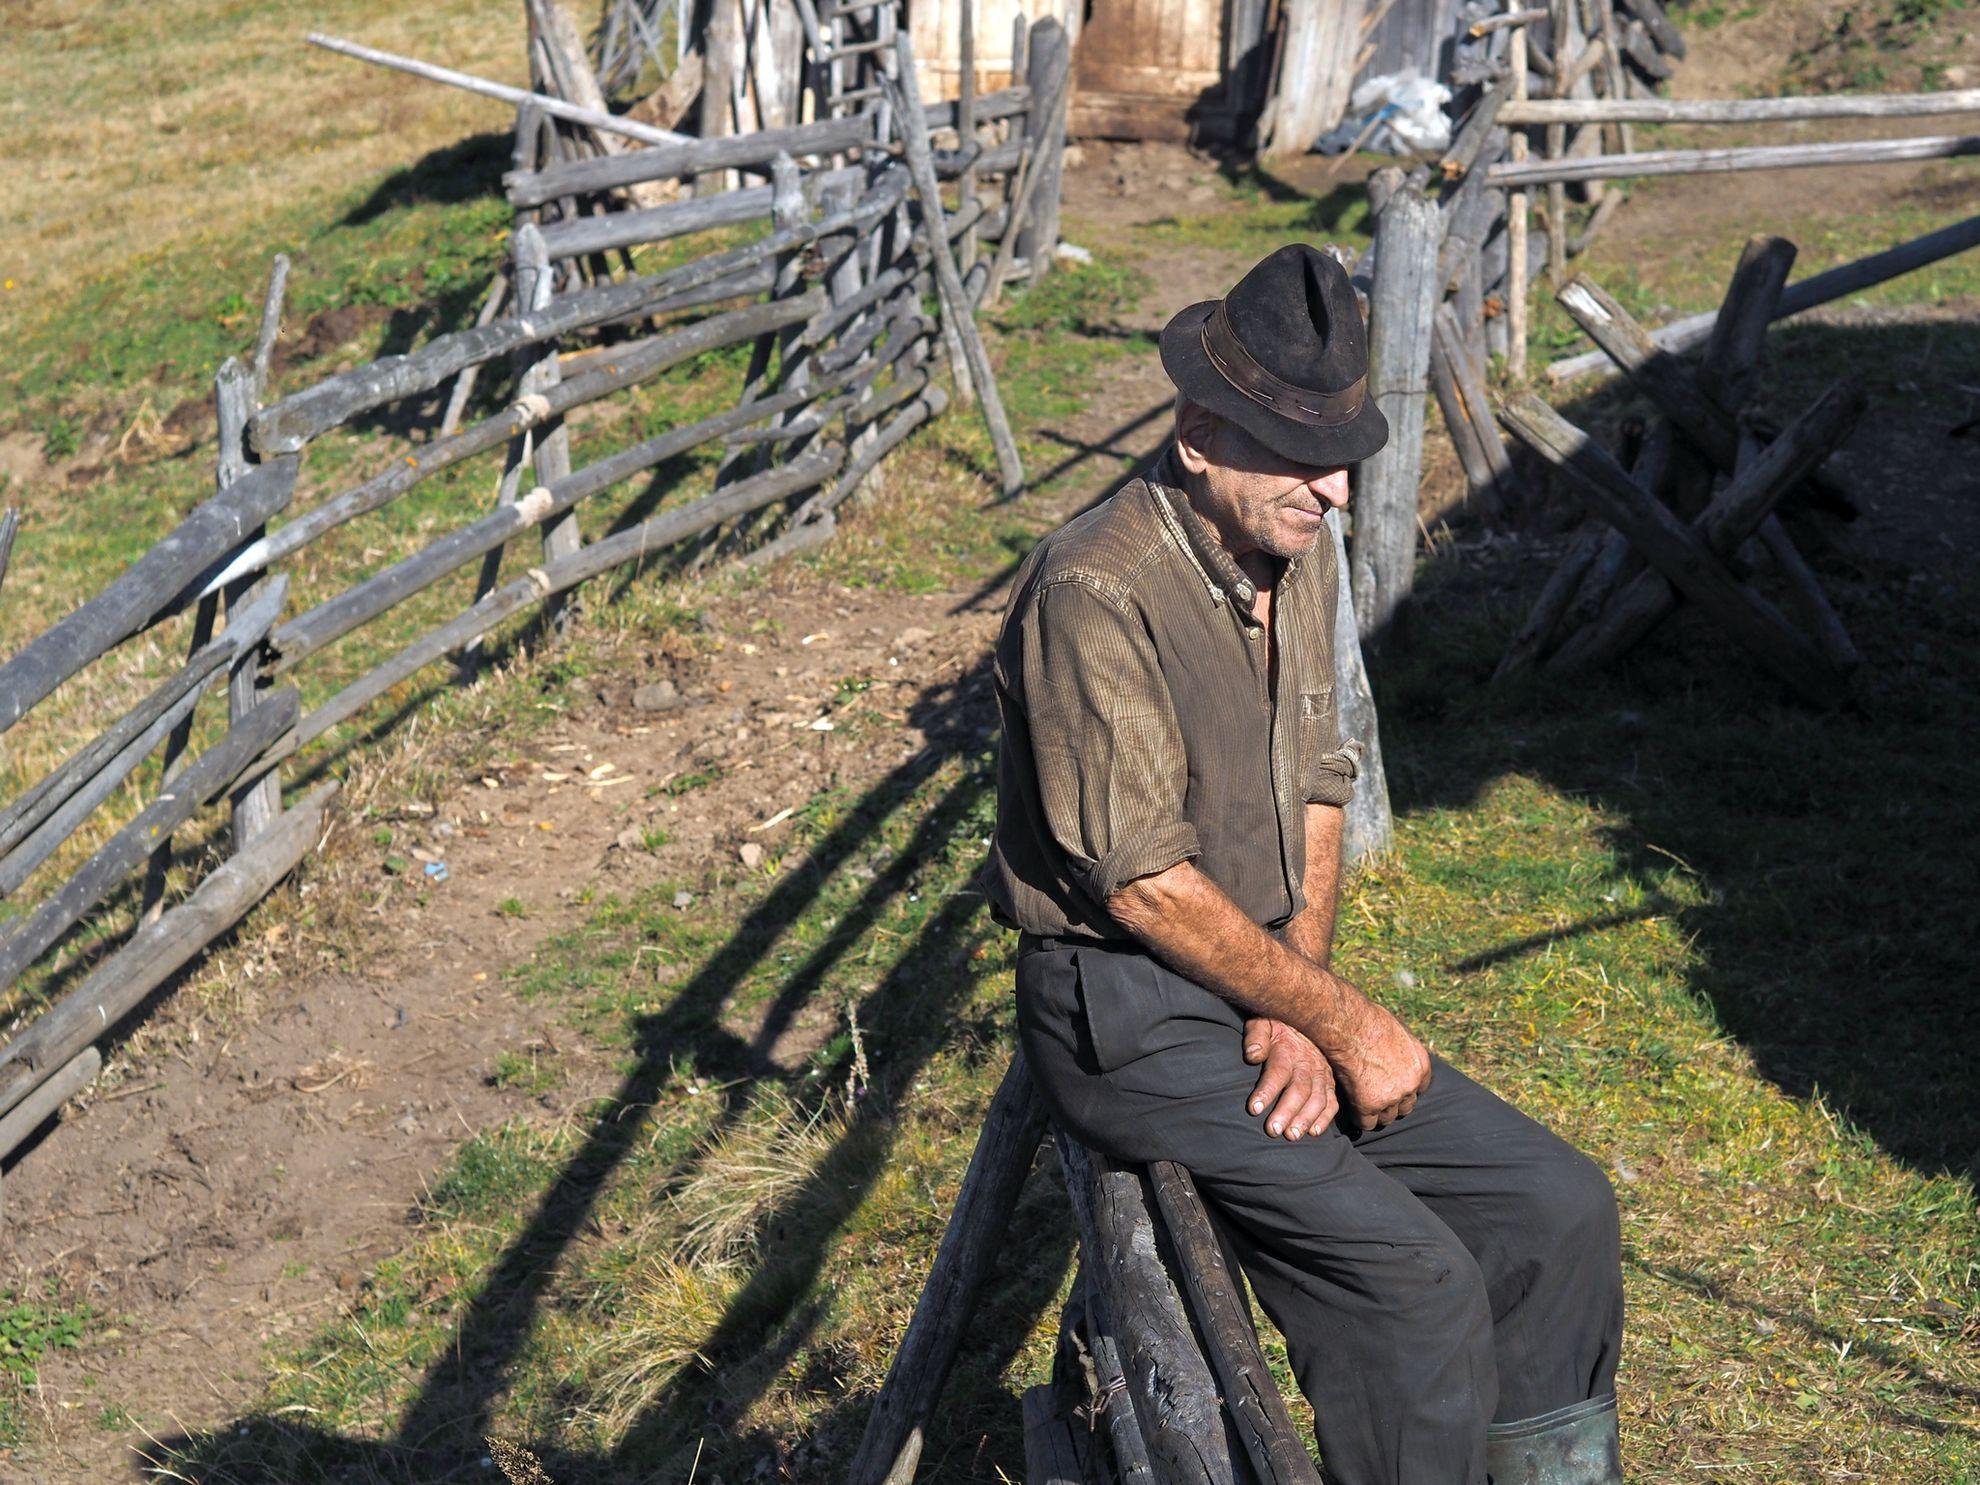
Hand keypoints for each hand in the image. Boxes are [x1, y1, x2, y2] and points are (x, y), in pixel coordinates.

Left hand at [1243, 1018, 1338, 1140]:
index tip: (1253, 1109)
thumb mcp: (1263, 1021)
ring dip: (1305, 1119)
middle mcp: (1308, 1063)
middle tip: (1273, 1130)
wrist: (1308, 1017)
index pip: (1278, 1072)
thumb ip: (1257, 1037)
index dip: (1266, 1091)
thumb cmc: (1277, 1025)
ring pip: (1317, 1099)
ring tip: (1291, 1136)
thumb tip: (1252, 1055)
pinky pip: (1332, 1102)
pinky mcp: (1331, 1082)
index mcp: (1288, 1049)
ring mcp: (1322, 1074)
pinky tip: (1314, 1132)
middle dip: (1286, 1111)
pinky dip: (1325, 1118)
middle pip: (1299, 1089)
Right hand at [1325, 998, 1432, 1131]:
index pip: (1420, 1088)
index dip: (1405, 1089)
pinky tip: (1350, 1109)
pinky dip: (1359, 1118)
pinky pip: (1366, 1123)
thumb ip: (1401, 1047)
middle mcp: (1410, 1083)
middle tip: (1375, 1099)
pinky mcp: (1370, 1105)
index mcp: (1420, 1064)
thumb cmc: (1366, 1018)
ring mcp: (1391, 1096)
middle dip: (1393, 1104)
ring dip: (1376, 1114)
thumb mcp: (1396, 1029)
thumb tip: (1394, 1050)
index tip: (1392, 1087)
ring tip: (1361, 1106)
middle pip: (1406, 1107)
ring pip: (1387, 1118)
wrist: (1349, 1025)